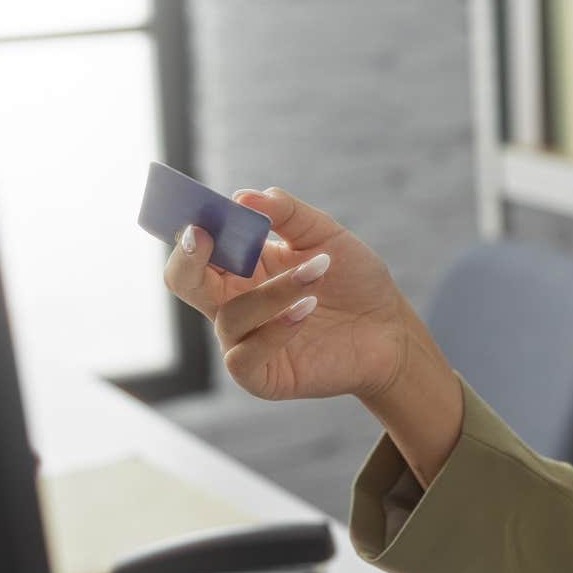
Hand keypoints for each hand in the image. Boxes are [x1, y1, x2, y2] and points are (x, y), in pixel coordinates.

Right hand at [161, 186, 425, 401]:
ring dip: (273, 291)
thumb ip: (288, 214)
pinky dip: (273, 331)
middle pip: (183, 281)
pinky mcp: (262, 376)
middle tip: (204, 235)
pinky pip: (243, 358)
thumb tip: (245, 196)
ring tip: (318, 272)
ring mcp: (244, 341)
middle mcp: (232, 302)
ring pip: (230, 316)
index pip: (195, 247)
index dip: (189, 228)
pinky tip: (306, 310)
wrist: (390, 327)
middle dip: (187, 258)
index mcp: (240, 266)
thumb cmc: (352, 279)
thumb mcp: (325, 235)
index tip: (198, 213)